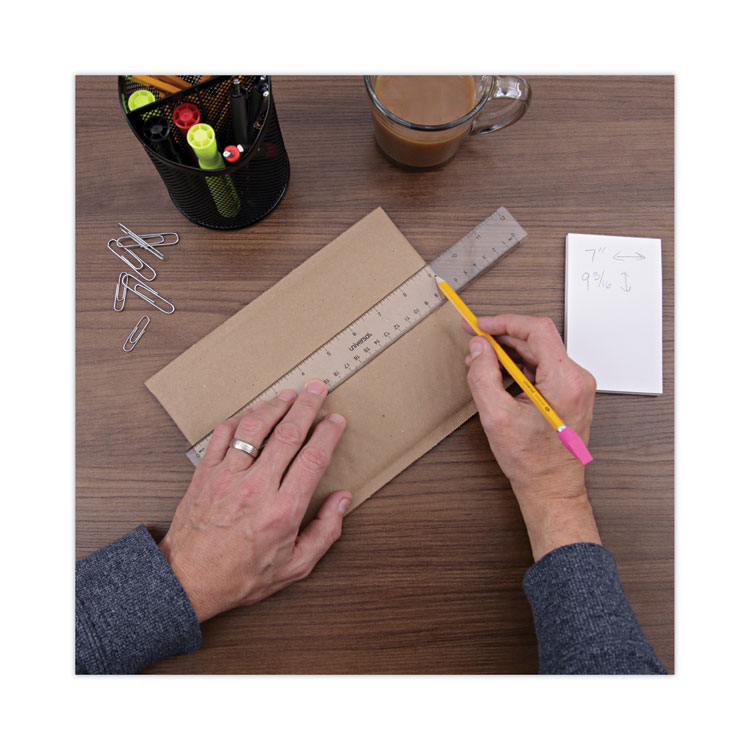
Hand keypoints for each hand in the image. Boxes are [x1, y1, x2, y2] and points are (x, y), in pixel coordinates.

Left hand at [159, 380, 351, 622]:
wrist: (188, 581)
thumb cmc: (241, 575)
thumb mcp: (295, 566)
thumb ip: (325, 532)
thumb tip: (343, 500)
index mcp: (282, 511)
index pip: (313, 458)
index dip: (328, 433)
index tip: (336, 420)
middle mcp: (255, 489)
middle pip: (288, 434)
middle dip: (307, 406)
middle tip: (316, 389)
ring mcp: (227, 477)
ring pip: (255, 427)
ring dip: (275, 405)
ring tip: (288, 395)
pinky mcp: (205, 473)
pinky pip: (223, 434)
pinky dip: (240, 417)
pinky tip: (253, 412)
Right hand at [463, 314, 600, 560]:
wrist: (551, 488)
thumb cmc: (532, 462)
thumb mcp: (496, 416)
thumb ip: (483, 375)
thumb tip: (479, 348)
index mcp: (565, 381)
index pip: (536, 330)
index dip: (504, 322)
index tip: (479, 325)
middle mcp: (576, 379)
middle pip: (536, 340)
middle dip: (501, 338)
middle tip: (473, 341)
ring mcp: (575, 386)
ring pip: (537, 353)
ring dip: (507, 353)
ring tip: (480, 363)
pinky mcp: (568, 393)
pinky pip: (541, 368)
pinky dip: (518, 367)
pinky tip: (496, 375)